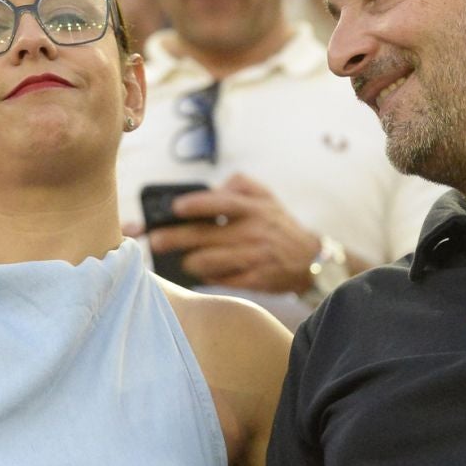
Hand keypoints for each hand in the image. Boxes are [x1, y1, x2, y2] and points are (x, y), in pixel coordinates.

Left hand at [146, 174, 320, 294]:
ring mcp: (255, 257)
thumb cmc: (278, 224)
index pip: (221, 203)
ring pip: (211, 261)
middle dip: (175, 239)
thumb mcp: (266, 196)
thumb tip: (210, 189)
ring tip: (182, 261)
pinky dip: (209, 277)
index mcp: (253, 208)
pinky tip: (202, 274)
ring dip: (190, 262)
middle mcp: (253, 231)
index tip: (175, 208)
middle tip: (154, 242)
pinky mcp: (256, 279)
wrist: (310, 259)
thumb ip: (239, 184)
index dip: (196, 205)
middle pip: (206, 235)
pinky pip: (224, 280)